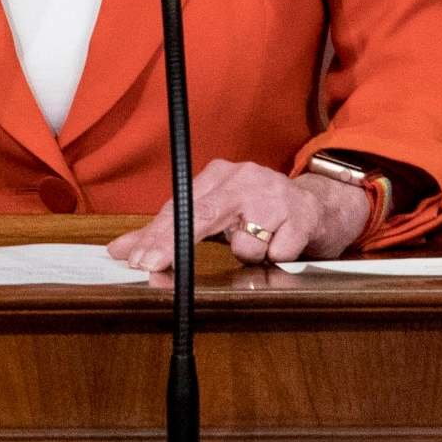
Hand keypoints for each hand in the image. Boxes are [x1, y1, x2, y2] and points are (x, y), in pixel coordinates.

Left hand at [106, 159, 370, 271]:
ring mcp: (274, 194)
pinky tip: (285, 243)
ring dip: (250, 255)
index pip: (180, 208)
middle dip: (174, 244)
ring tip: (263, 241)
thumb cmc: (261, 212)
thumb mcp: (215, 216)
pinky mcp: (301, 216)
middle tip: (153, 265)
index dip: (157, 236)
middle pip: (201, 216)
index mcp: (218, 176)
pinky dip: (277, 257)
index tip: (137, 260)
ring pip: (243, 244)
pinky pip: (275, 254)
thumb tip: (118, 251)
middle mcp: (243, 178)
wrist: (323, 205)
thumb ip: (166, 233)